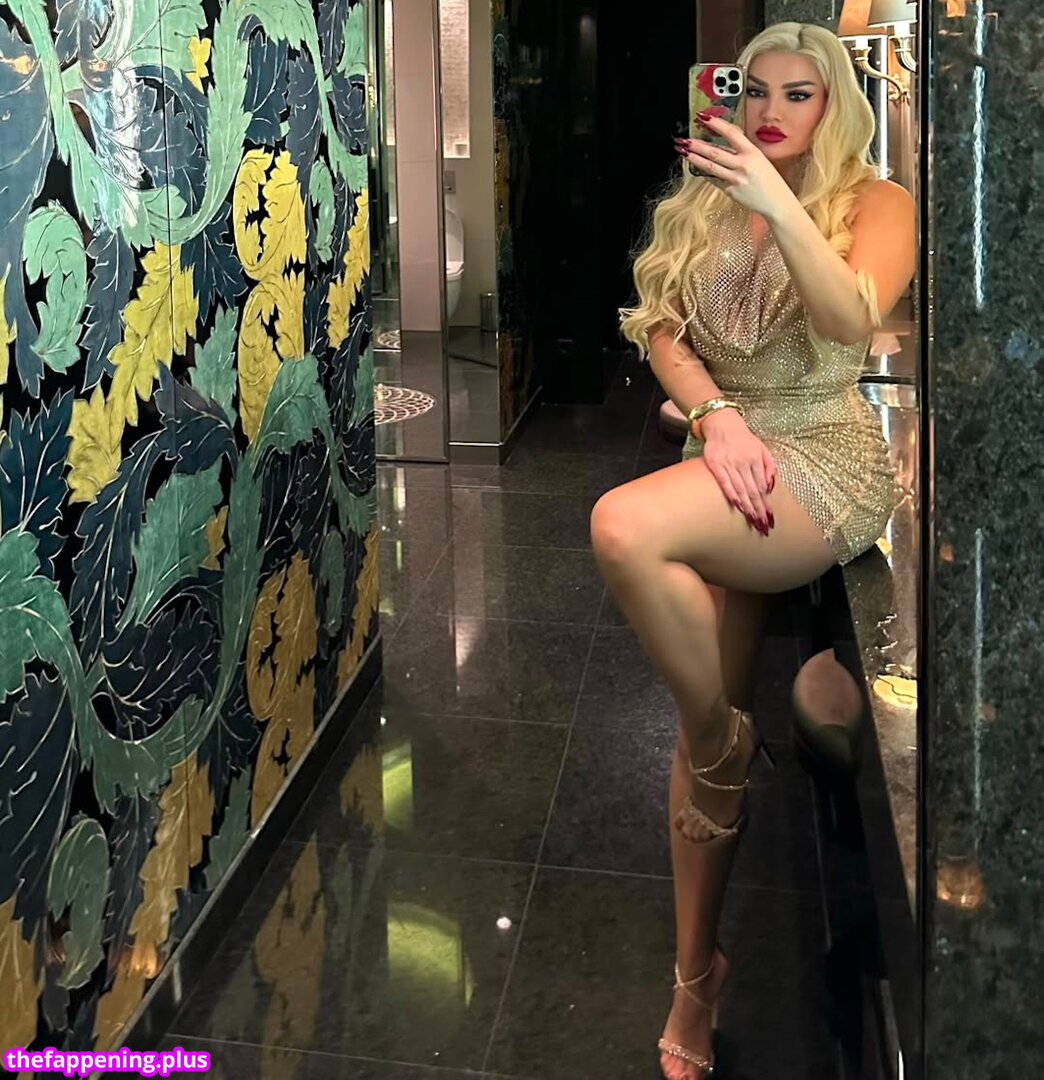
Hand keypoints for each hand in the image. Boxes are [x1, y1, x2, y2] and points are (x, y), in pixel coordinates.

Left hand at [676, 116, 799, 223]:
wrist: (776, 202)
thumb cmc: (769, 180)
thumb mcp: (759, 159)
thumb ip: (741, 151)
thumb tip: (721, 142)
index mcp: (752, 153)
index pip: (731, 133)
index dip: (716, 124)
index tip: (704, 117)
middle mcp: (743, 165)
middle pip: (715, 153)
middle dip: (697, 145)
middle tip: (684, 140)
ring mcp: (736, 179)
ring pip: (710, 167)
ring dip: (695, 159)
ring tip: (684, 152)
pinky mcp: (730, 192)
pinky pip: (715, 180)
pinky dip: (706, 174)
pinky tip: (697, 168)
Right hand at [699, 409, 776, 533]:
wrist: (722, 424)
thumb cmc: (743, 439)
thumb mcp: (762, 448)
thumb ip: (770, 466)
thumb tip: (771, 486)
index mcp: (756, 459)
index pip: (762, 487)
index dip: (766, 504)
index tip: (770, 518)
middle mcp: (744, 462)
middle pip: (753, 491)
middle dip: (759, 510)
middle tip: (762, 526)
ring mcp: (729, 464)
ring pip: (740, 489)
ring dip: (748, 507)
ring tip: (752, 521)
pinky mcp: (715, 464)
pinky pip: (724, 482)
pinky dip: (731, 494)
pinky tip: (737, 506)